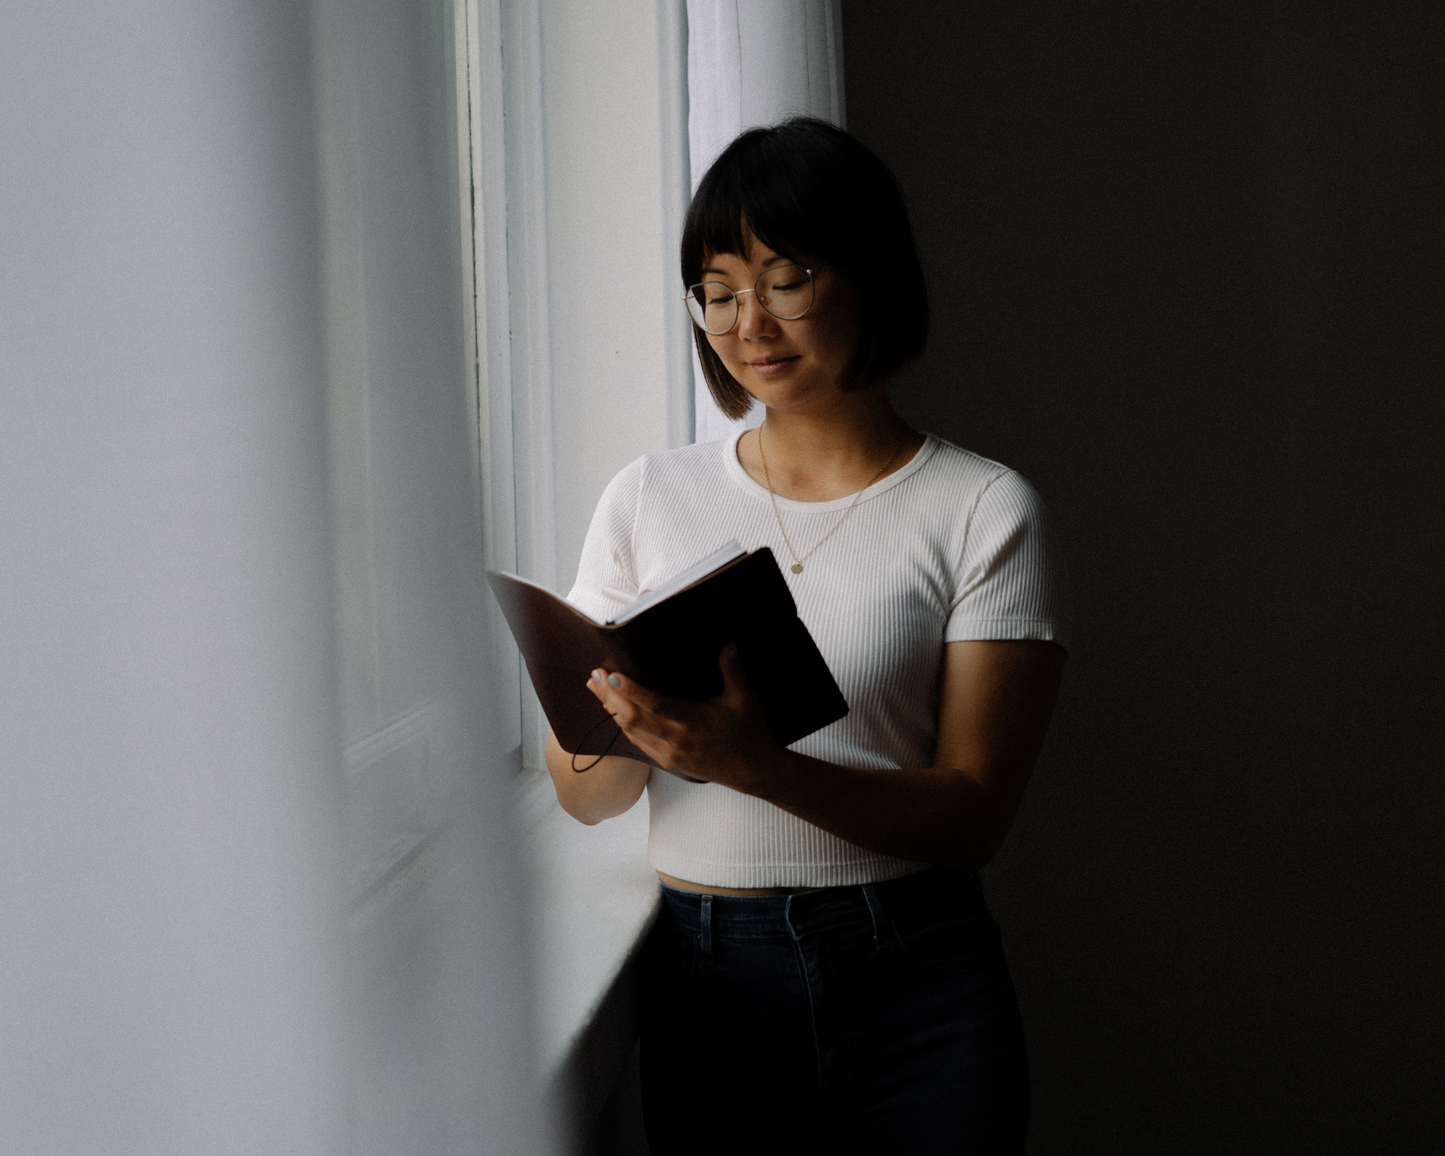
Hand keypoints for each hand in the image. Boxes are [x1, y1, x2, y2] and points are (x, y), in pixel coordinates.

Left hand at [585, 644, 783, 789]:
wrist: (754, 771)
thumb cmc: (750, 734)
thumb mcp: (744, 700)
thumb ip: (733, 670)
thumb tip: (728, 644)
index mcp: (693, 723)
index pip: (655, 705)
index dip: (631, 690)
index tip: (612, 675)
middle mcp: (676, 740)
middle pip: (633, 718)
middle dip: (610, 696)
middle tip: (595, 675)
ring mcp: (669, 754)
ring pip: (630, 731)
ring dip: (611, 709)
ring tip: (596, 688)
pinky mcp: (668, 762)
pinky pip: (638, 742)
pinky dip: (623, 724)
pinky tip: (614, 711)